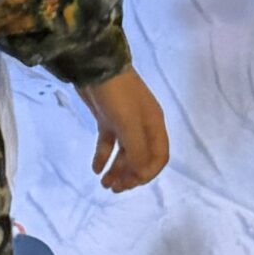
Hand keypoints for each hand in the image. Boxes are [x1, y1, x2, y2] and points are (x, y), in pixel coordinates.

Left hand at [78, 64, 169, 192]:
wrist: (94, 66)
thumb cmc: (117, 95)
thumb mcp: (129, 124)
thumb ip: (136, 151)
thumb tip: (140, 174)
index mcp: (154, 126)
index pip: (159, 157)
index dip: (147, 173)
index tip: (132, 182)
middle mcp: (142, 126)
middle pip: (141, 158)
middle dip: (130, 175)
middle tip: (113, 188)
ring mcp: (124, 123)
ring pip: (124, 153)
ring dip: (116, 170)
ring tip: (104, 183)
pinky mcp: (108, 119)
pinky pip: (108, 144)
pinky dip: (103, 156)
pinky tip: (95, 169)